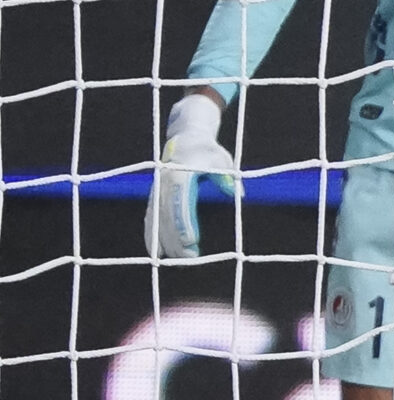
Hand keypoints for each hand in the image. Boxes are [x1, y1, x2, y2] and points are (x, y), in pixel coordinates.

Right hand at [145, 92, 236, 259]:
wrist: (186, 139)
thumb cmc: (208, 152)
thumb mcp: (222, 160)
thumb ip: (227, 177)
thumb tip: (237, 193)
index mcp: (180, 175)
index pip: (180, 203)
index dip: (184, 223)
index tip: (192, 241)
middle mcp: (164, 184)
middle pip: (167, 216)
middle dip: (175, 238)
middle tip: (189, 258)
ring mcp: (157, 191)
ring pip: (156, 220)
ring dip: (164, 241)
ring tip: (177, 260)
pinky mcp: (154, 197)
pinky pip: (150, 218)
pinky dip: (152, 235)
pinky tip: (157, 252)